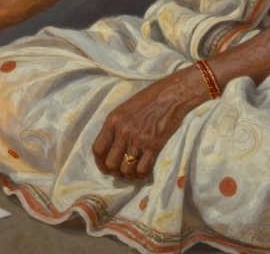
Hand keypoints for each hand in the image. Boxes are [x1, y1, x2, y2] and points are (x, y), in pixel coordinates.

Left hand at [91, 67, 209, 179]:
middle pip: (110, 163)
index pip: (98, 149)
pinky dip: (141, 174)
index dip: (99, 162)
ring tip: (131, 172)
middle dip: (114, 171)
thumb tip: (110, 146)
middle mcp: (123, 131)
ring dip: (128, 174)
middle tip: (120, 171)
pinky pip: (142, 169)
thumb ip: (115, 126)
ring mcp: (138, 140)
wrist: (171, 95)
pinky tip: (142, 171)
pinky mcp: (153, 146)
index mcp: (113, 121)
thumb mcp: (124, 108)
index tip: (105, 166)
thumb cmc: (148, 98)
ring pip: (126, 169)